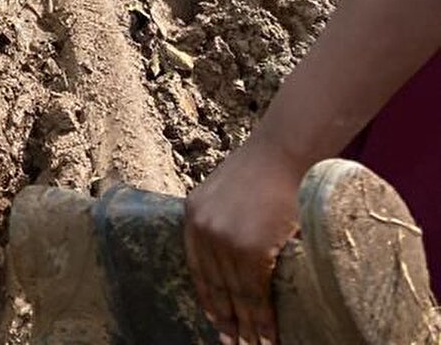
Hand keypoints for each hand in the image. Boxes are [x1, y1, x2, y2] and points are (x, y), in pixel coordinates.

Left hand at [184, 136, 301, 344]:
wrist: (284, 152)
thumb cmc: (263, 170)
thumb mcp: (226, 193)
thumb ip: (222, 221)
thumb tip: (231, 261)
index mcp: (193, 214)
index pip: (198, 269)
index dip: (210, 300)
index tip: (218, 323)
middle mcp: (203, 227)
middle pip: (217, 286)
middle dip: (229, 320)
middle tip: (237, 344)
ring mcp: (225, 239)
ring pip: (237, 293)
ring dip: (249, 326)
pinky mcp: (249, 248)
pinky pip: (255, 291)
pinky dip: (264, 316)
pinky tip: (270, 332)